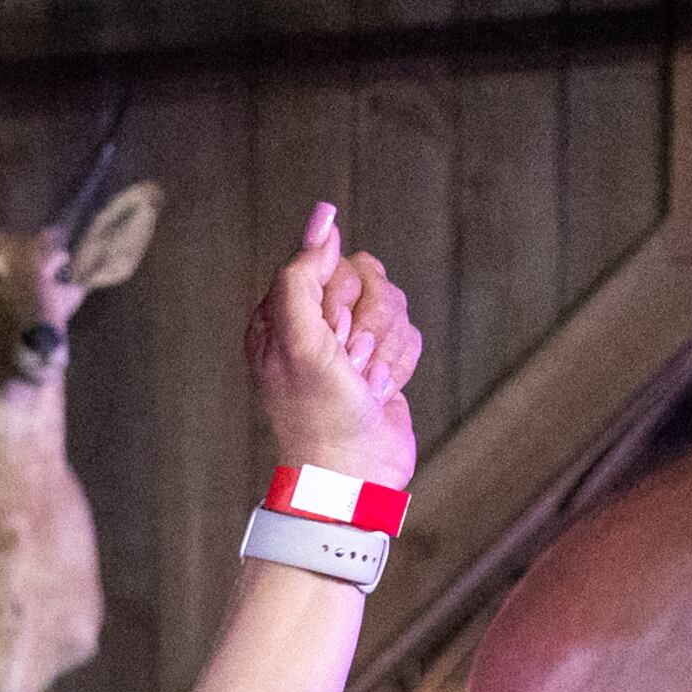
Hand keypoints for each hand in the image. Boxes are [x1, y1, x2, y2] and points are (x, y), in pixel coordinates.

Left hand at [246, 202, 421, 491]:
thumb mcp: (299, 339)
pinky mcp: (381, 359)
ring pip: (393, 303)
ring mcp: (349, 341)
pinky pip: (409, 333)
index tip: (333, 334)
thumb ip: (302, 274)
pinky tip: (380, 392)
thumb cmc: (318, 412)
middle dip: (369, 322)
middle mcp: (313, 322)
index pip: (326, 261)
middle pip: (366, 276)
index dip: (339, 297)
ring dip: (386, 348)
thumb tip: (323, 219)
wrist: (352, 473)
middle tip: (351, 361)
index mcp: (281, 313)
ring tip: (366, 382)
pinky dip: (400, 365)